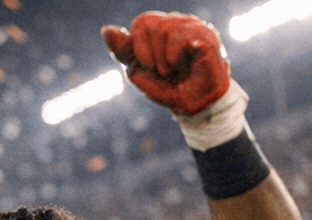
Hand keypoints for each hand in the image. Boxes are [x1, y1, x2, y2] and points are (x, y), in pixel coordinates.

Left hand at [102, 11, 229, 115]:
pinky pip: (181, 37)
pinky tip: (186, 65)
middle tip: (161, 70)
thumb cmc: (168, 87)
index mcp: (160, 29)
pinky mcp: (205, 35)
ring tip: (174, 69)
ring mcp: (193, 26)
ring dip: (163, 59)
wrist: (193, 105)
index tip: (145, 65)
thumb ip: (123, 50)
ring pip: (164, 28)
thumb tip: (106, 29)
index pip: (141, 23)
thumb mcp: (139, 70)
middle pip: (149, 23)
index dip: (137, 46)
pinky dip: (175, 58)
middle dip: (148, 55)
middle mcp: (177, 22)